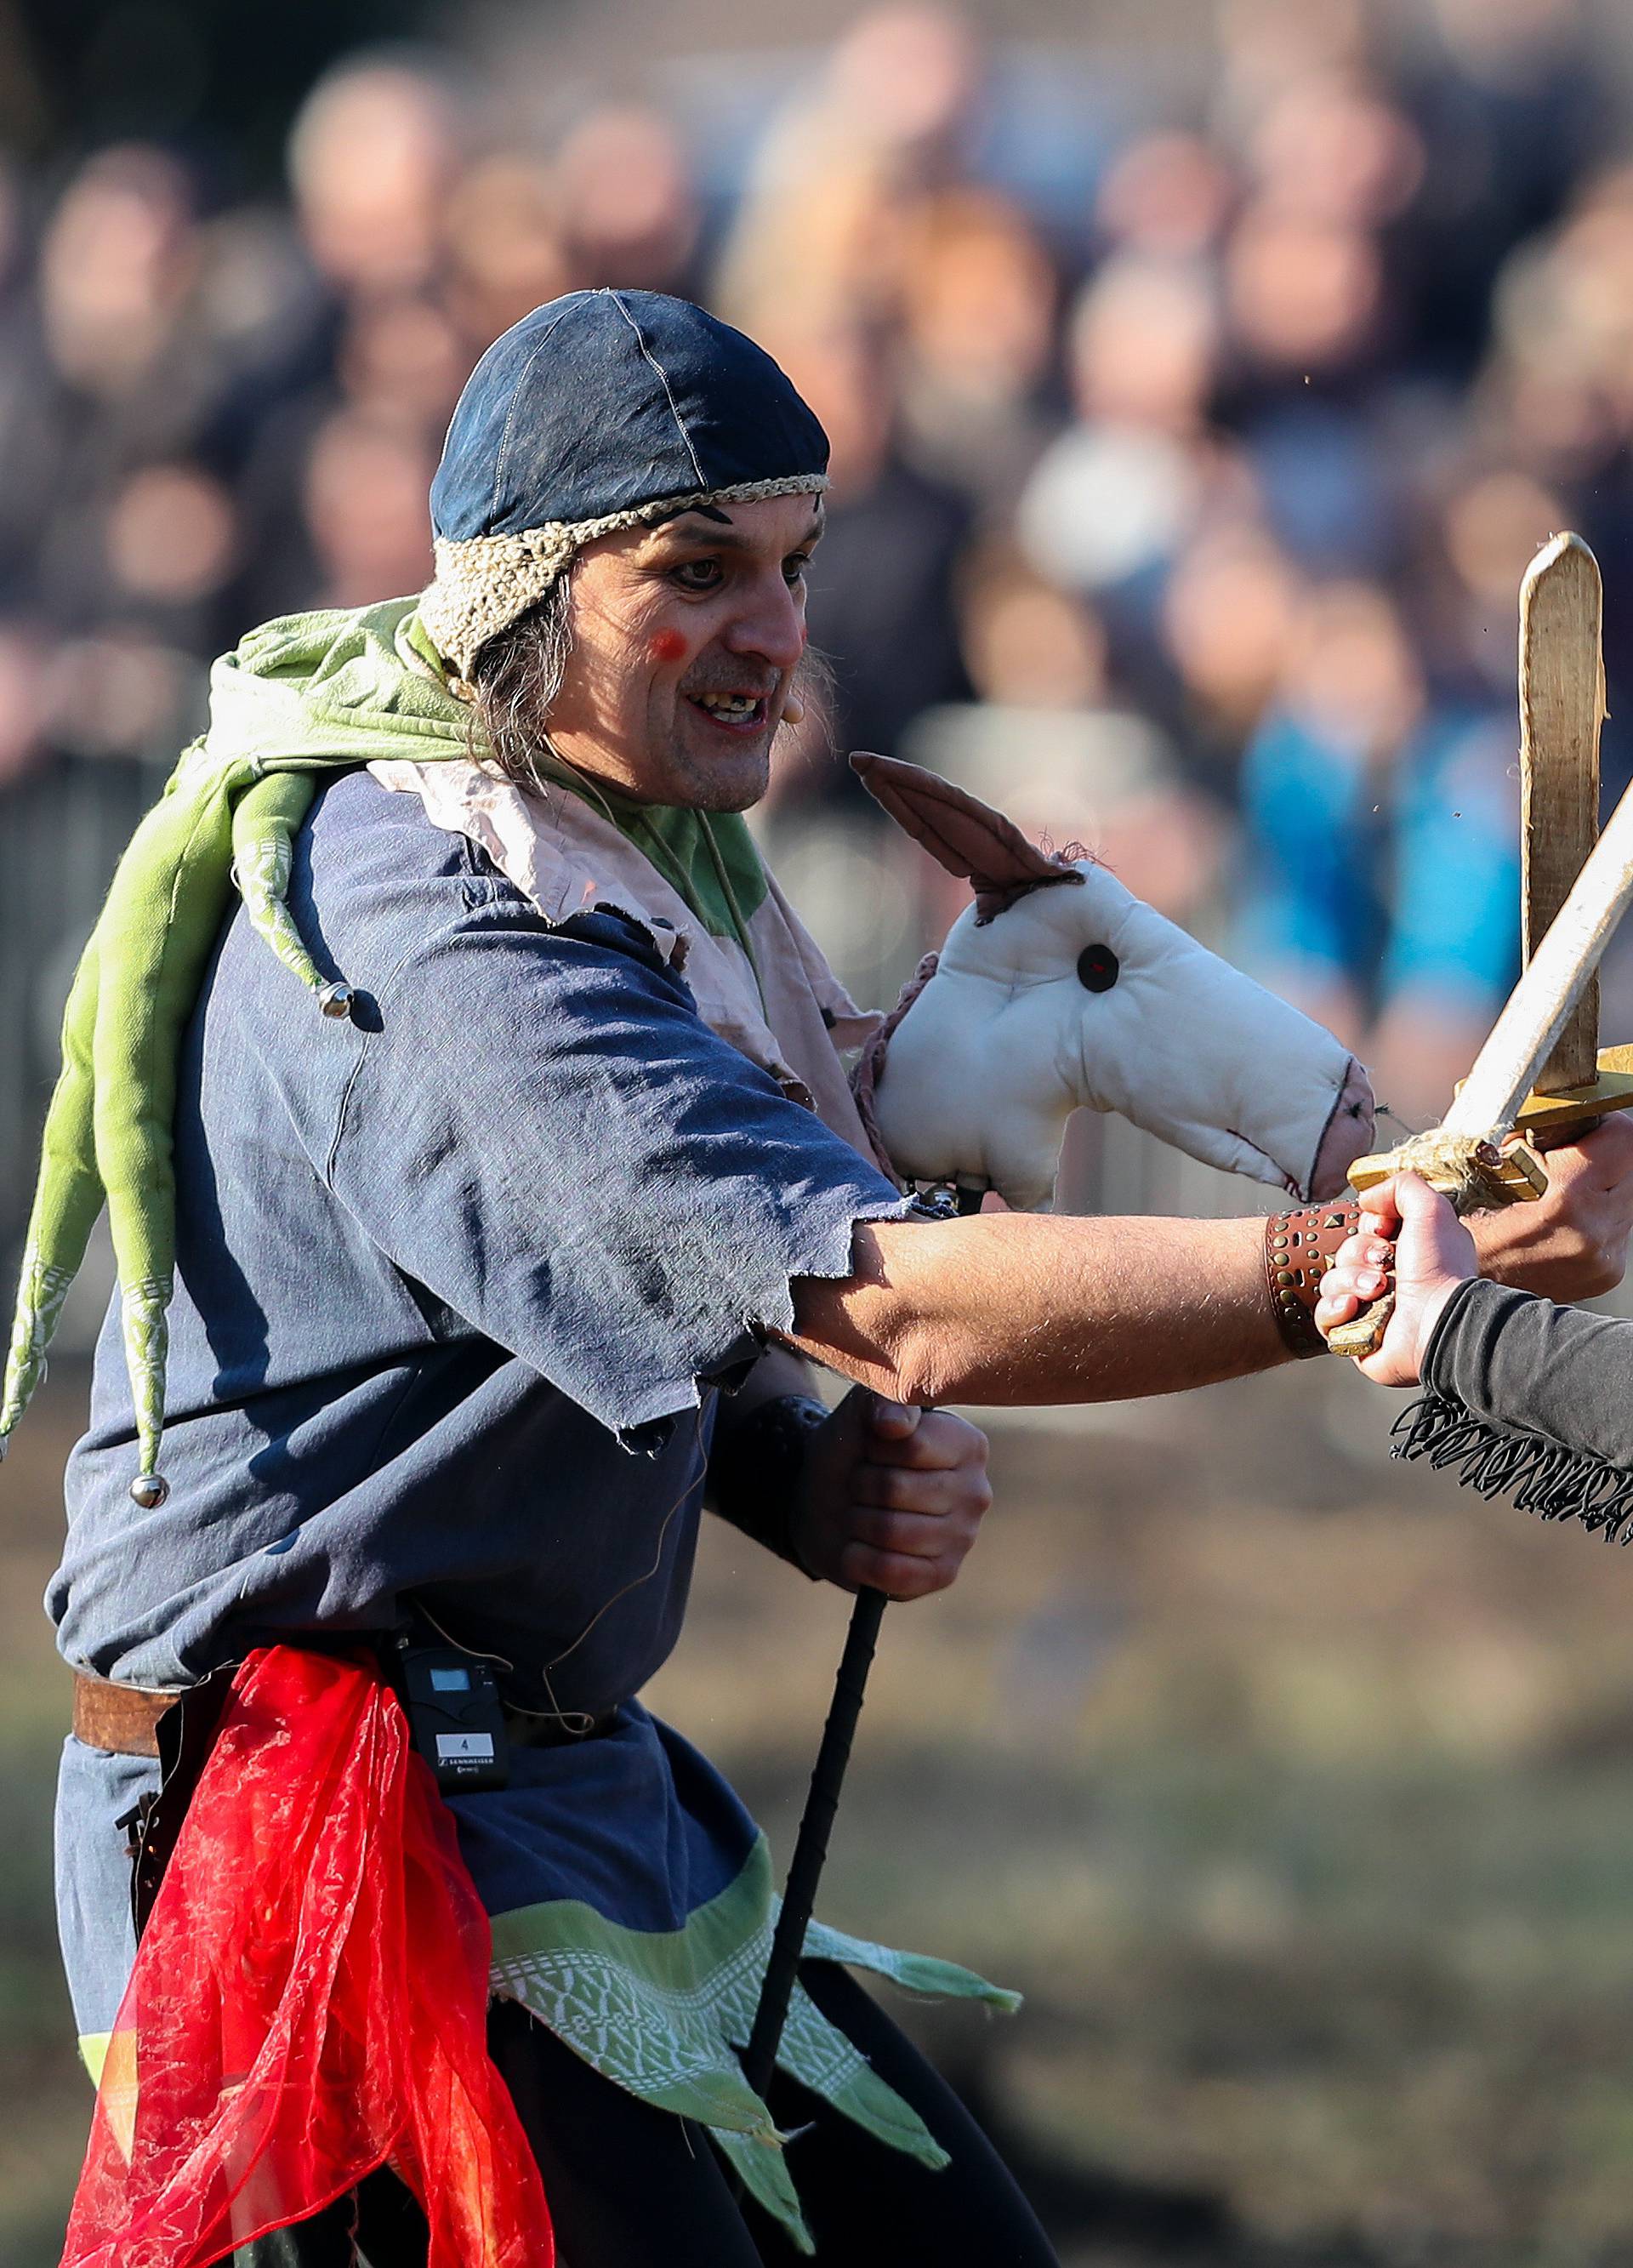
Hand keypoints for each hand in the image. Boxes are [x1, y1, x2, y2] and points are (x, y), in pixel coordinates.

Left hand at [789, 1388, 992, 1600]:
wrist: (827, 1503)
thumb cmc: (854, 1452)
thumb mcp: (860, 1414)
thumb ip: (881, 1400)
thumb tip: (896, 1425)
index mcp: (967, 1444)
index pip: (912, 1446)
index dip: (874, 1446)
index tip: (870, 1447)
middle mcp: (977, 1491)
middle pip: (895, 1490)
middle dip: (860, 1485)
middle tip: (859, 1484)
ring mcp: (964, 1538)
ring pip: (889, 1531)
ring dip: (855, 1521)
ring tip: (859, 1512)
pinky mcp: (943, 1575)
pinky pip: (890, 1571)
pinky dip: (857, 1558)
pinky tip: (857, 1547)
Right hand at [1315, 1171, 1475, 1385]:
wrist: (1438, 1323)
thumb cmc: (1441, 1269)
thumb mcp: (1431, 1210)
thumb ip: (1403, 1186)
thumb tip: (1366, 1198)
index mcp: (1407, 1254)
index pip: (1366, 1230)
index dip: (1370, 1227)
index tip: (1386, 1231)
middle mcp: (1389, 1280)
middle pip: (1345, 1253)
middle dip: (1360, 1255)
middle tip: (1386, 1266)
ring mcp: (1369, 1309)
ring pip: (1332, 1282)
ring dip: (1352, 1281)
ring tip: (1377, 1291)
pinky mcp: (1353, 1336)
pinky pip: (1324, 1316)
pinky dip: (1335, 1309)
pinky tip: (1354, 1309)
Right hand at [1466, 1114, 1632, 1300]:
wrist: (1462, 1290)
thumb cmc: (1467, 1222)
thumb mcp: (1492, 1163)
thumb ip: (1538, 1134)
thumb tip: (1566, 1113)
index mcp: (1567, 1194)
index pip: (1625, 1137)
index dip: (1606, 1123)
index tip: (1587, 1126)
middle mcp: (1595, 1227)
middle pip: (1631, 1165)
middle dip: (1605, 1153)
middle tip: (1571, 1158)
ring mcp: (1605, 1254)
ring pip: (1627, 1196)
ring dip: (1601, 1186)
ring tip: (1561, 1194)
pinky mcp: (1607, 1271)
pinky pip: (1617, 1226)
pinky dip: (1596, 1216)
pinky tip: (1564, 1221)